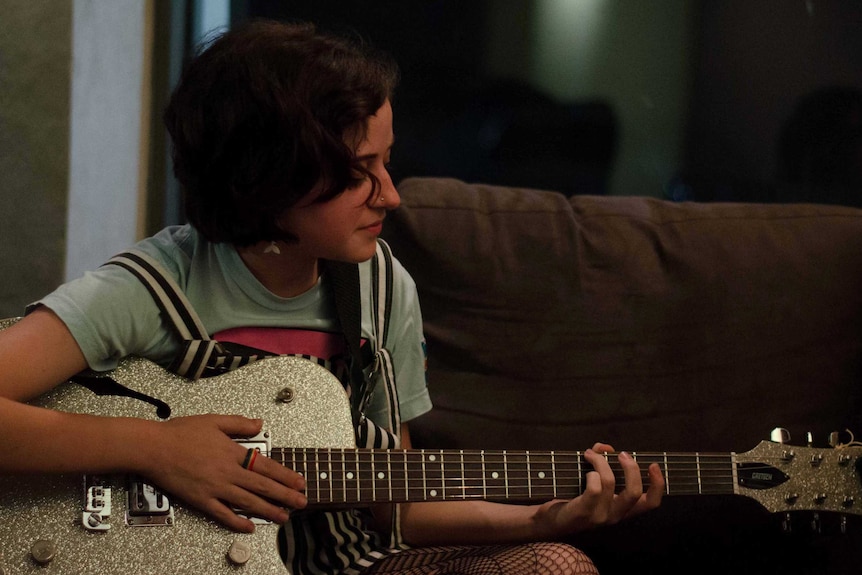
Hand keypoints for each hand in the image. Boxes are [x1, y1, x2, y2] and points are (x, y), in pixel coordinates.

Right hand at [139, 414, 306, 532]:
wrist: (153, 448)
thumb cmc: (180, 432)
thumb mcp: (214, 420)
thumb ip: (239, 424)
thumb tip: (259, 423)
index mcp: (232, 452)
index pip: (266, 466)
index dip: (285, 475)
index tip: (299, 482)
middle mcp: (227, 472)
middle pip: (262, 486)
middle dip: (284, 496)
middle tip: (301, 503)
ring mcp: (215, 488)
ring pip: (247, 502)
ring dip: (268, 510)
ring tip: (284, 517)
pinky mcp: (200, 500)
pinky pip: (222, 514)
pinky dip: (237, 522)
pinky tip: (249, 526)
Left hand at [534, 442, 663, 536]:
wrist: (548, 522)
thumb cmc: (572, 499)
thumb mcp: (592, 481)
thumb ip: (602, 463)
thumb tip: (605, 447)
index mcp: (622, 509)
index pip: (650, 503)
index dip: (658, 484)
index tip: (653, 465)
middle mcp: (614, 516)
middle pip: (635, 492)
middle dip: (631, 468)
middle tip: (621, 454)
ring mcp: (599, 516)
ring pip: (610, 483)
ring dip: (601, 462)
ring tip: (590, 454)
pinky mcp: (583, 513)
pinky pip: (594, 488)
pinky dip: (591, 473)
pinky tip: (585, 470)